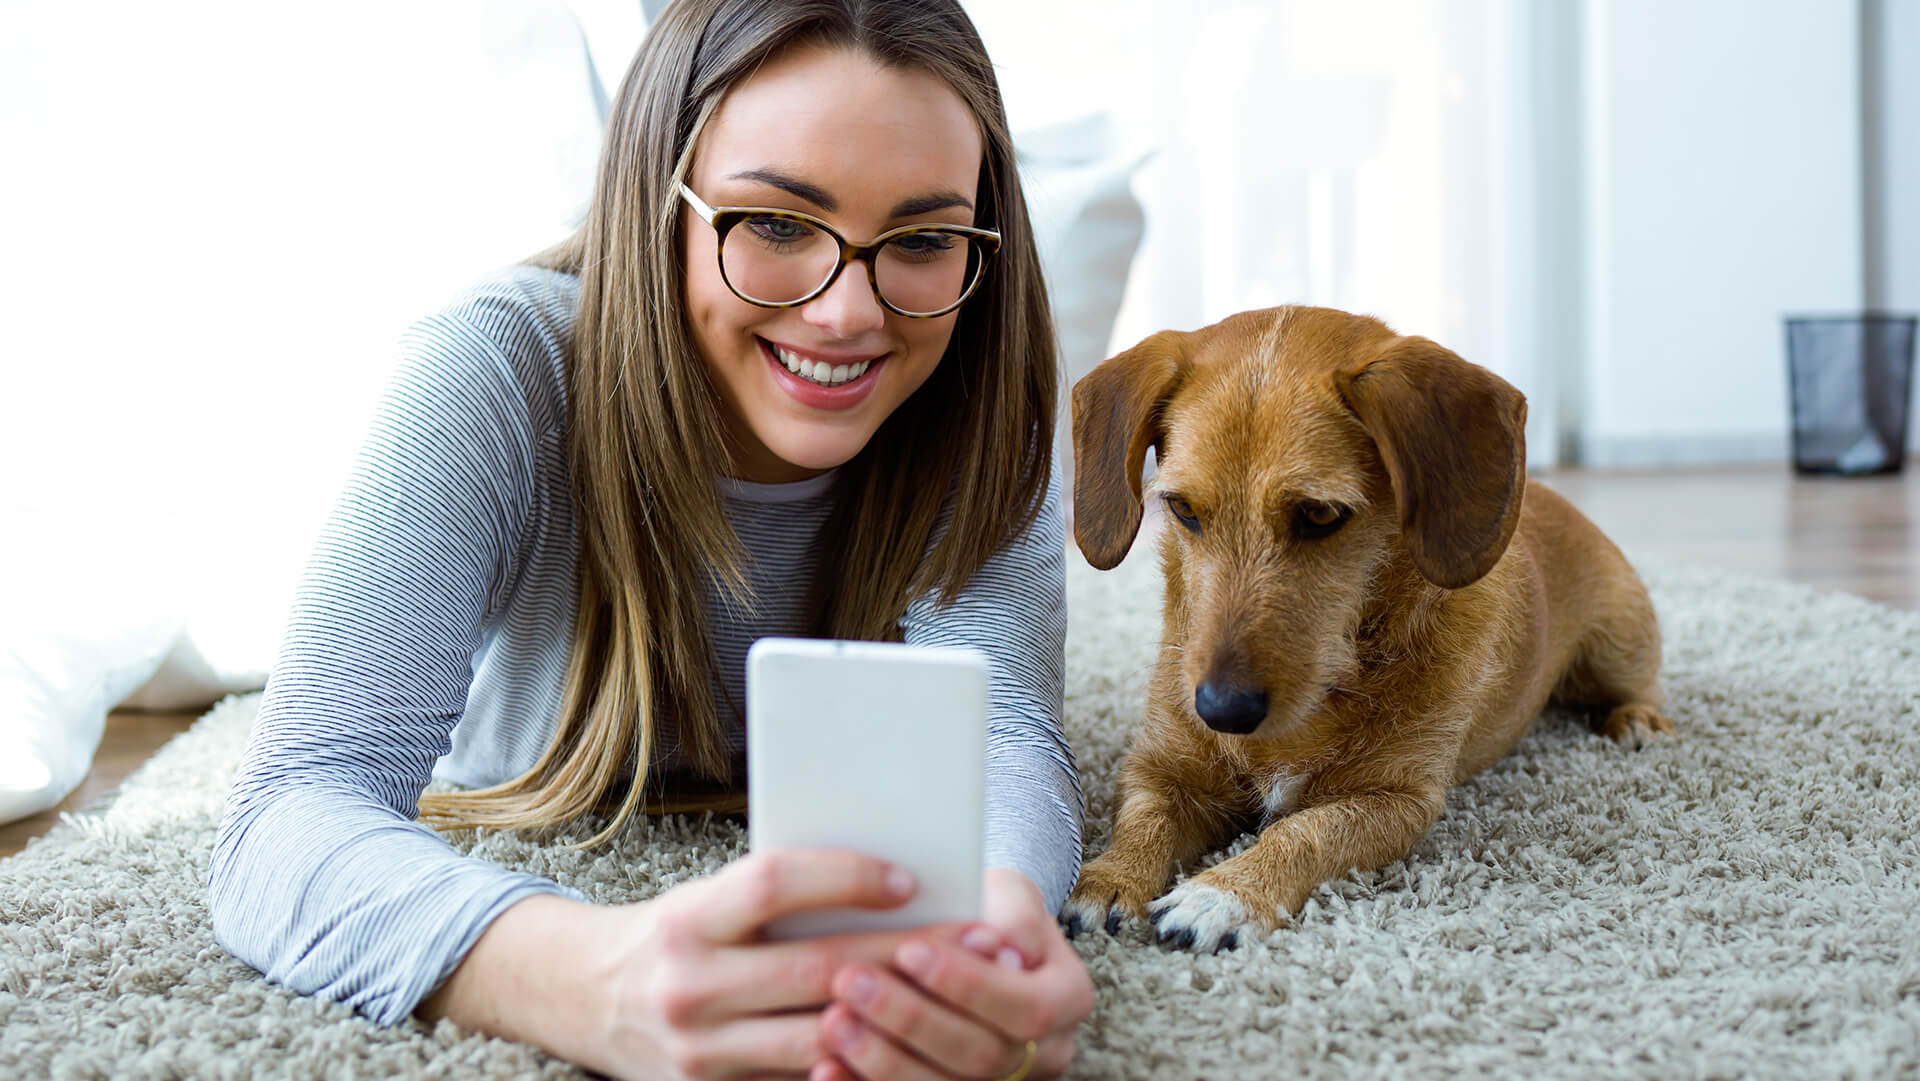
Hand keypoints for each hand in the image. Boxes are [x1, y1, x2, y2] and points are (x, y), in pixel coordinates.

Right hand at [588, 848, 937, 1079]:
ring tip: (961, 995)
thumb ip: (776, 898)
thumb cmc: (673, 935)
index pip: (775, 884)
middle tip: (976, 939)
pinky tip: (912, 1048)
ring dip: (901, 1017)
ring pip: (823, 1037)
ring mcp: (701, 1053)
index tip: (909, 878)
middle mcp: (689, 987)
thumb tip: (887, 883)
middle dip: (907, 954)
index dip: (845, 878)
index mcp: (689, 919)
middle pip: (817, 968)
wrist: (586, 999)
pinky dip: (861, 1065)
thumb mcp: (707, 899)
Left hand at [816, 868, 1093, 1080]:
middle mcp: (1044, 1055)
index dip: (967, 984)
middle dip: (912, 1020)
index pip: (1025, 1006)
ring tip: (831, 1020)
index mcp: (1067, 1000)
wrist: (975, 941)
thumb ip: (1012, 913)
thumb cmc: (987, 907)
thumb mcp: (1008, 892)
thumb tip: (1000, 945)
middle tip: (851, 982)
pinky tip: (824, 1069)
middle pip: (982, 1056)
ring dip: (882, 1061)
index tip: (909, 950)